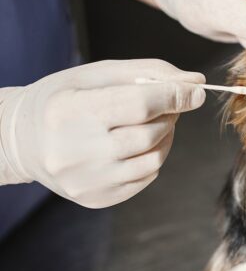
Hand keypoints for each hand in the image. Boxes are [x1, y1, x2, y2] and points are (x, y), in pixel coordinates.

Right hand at [0, 59, 204, 207]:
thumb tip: (197, 82)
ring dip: (165, 138)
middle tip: (167, 105)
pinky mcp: (96, 198)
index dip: (174, 97)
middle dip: (169, 116)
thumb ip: (150, 73)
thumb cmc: (67, 98)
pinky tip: (137, 145)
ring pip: (153, 159)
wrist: (24, 140)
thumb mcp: (100, 74)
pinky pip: (146, 178)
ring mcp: (85, 180)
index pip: (139, 105)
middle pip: (149, 134)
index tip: (196, 92)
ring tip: (151, 124)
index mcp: (70, 111)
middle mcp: (75, 151)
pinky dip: (152, 157)